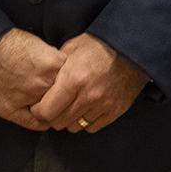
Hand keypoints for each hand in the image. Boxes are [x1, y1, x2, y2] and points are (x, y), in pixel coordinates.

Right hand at [0, 28, 65, 130]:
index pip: (74, 78)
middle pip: (66, 96)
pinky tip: (44, 118)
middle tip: (62, 96)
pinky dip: (42, 121)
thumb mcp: (39, 45)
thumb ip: (54, 61)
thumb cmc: (6, 43)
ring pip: (53, 111)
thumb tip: (66, 72)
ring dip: (53, 109)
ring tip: (52, 105)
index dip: (71, 81)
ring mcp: (29, 98)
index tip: (70, 83)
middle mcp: (45, 83)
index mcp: (54, 64)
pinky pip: (36, 123)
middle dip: (65, 96)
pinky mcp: (11, 111)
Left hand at [27, 34, 148, 132]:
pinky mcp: (115, 110)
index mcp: (74, 79)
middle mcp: (88, 95)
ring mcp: (103, 104)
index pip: (45, 112)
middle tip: (54, 106)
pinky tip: (87, 108)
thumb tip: (40, 83)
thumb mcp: (72, 48)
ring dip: (70, 119)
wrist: (132, 47)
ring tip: (72, 106)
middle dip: (52, 116)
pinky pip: (92, 127)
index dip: (38, 110)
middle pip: (58, 122)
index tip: (39, 105)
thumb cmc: (100, 45)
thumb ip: (55, 68)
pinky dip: (86, 121)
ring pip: (74, 126)